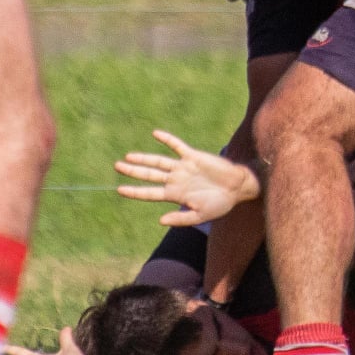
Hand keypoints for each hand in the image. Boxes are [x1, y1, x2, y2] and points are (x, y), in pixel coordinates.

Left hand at [115, 129, 258, 223]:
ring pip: (159, 161)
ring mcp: (183, 167)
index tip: (119, 189)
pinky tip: (155, 134)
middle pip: (149, 175)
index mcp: (175, 195)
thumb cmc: (220, 204)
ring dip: (144, 158)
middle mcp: (176, 180)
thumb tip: (161, 220)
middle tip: (117, 166)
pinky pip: (177, 146)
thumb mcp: (200, 216)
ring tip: (128, 156)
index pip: (150, 193)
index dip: (135, 191)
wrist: (238, 188)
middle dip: (133, 171)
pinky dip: (167, 140)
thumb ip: (181, 218)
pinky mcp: (193, 157)